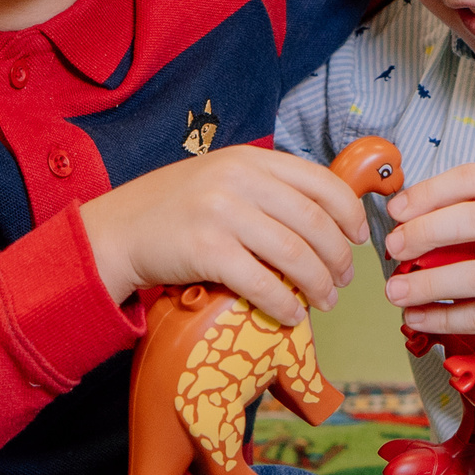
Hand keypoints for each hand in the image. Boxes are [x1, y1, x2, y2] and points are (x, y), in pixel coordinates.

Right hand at [78, 146, 372, 326]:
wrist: (116, 231)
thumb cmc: (172, 210)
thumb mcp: (221, 179)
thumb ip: (264, 188)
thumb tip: (321, 219)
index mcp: (250, 159)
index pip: (321, 181)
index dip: (350, 213)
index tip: (358, 238)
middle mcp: (239, 180)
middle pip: (315, 223)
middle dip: (339, 258)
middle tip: (344, 280)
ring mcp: (222, 214)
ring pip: (296, 254)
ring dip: (320, 284)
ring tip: (326, 300)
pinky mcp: (207, 250)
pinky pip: (263, 283)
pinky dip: (286, 305)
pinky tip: (293, 315)